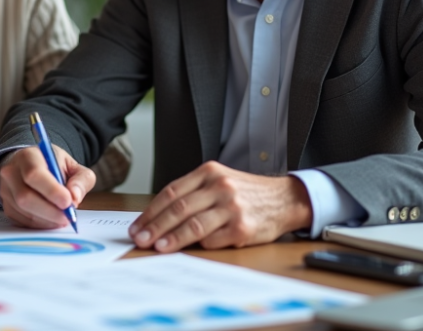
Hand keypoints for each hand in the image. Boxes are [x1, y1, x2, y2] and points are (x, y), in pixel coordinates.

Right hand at [0, 145, 94, 228]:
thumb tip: (75, 197)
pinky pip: (21, 220)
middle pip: (26, 196)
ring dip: (47, 220)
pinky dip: (39, 224)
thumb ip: (81, 179)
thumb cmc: (53, 166)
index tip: (68, 202)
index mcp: (28, 156)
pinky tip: (51, 220)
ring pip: (24, 211)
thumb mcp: (73, 165)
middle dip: (50, 211)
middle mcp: (11, 172)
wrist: (32, 166)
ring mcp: (6, 190)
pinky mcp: (6, 206)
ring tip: (63, 218)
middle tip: (68, 217)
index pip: (34, 174)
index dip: (51, 191)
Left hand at [128, 162, 312, 251]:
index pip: (171, 192)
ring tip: (157, 248)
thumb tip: (158, 217)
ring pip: (193, 225)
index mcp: (209, 172)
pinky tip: (190, 249)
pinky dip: (200, 245)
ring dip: (172, 239)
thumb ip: (193, 193)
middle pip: (178, 209)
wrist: (285, 199)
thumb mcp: (220, 180)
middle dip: (155, 227)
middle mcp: (220, 187)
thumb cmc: (247, 192)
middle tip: (140, 239)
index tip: (137, 226)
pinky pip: (214, 240)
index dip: (151, 211)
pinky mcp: (243, 228)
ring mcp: (232, 207)